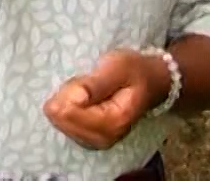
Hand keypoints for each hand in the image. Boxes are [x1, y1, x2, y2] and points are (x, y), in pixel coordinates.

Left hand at [43, 48, 170, 149]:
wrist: (151, 82)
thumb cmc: (133, 71)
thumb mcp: (116, 67)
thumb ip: (93, 85)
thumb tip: (68, 101)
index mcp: (113, 122)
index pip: (69, 112)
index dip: (70, 91)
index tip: (87, 80)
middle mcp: (103, 139)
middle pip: (61, 119)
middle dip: (67, 97)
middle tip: (88, 84)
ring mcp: (95, 142)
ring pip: (59, 122)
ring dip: (67, 102)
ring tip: (87, 90)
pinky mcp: (89, 140)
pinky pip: (63, 124)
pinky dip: (68, 109)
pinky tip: (82, 100)